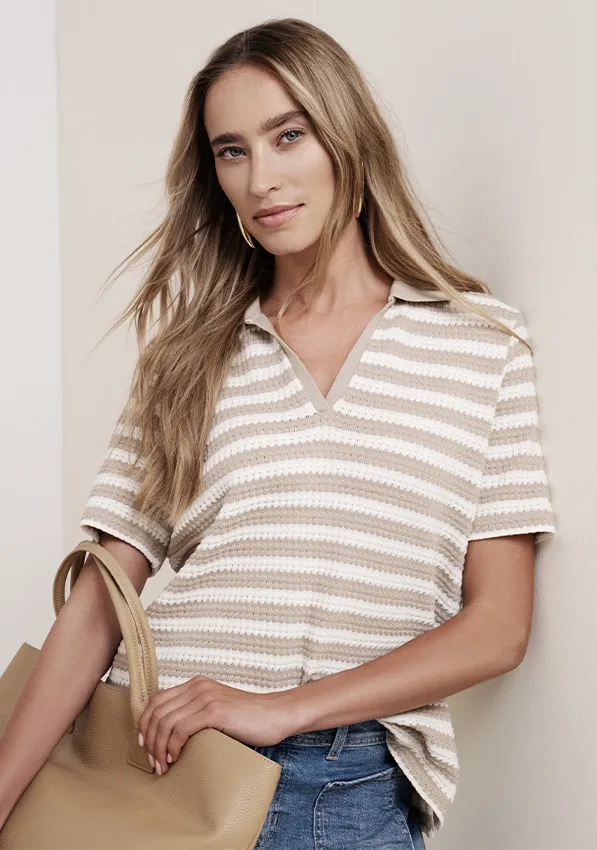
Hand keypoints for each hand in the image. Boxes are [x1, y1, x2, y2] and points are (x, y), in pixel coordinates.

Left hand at [137, 676, 292, 775]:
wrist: (276, 714)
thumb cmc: (249, 719)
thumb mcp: (217, 710)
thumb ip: (196, 714)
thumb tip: (171, 737)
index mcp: (196, 684)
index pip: (157, 700)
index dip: (145, 723)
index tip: (145, 745)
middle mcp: (198, 687)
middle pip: (157, 712)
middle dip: (150, 740)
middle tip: (153, 762)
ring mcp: (206, 698)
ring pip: (166, 722)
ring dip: (159, 748)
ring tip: (163, 766)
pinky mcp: (215, 712)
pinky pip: (181, 729)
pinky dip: (173, 746)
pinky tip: (176, 758)